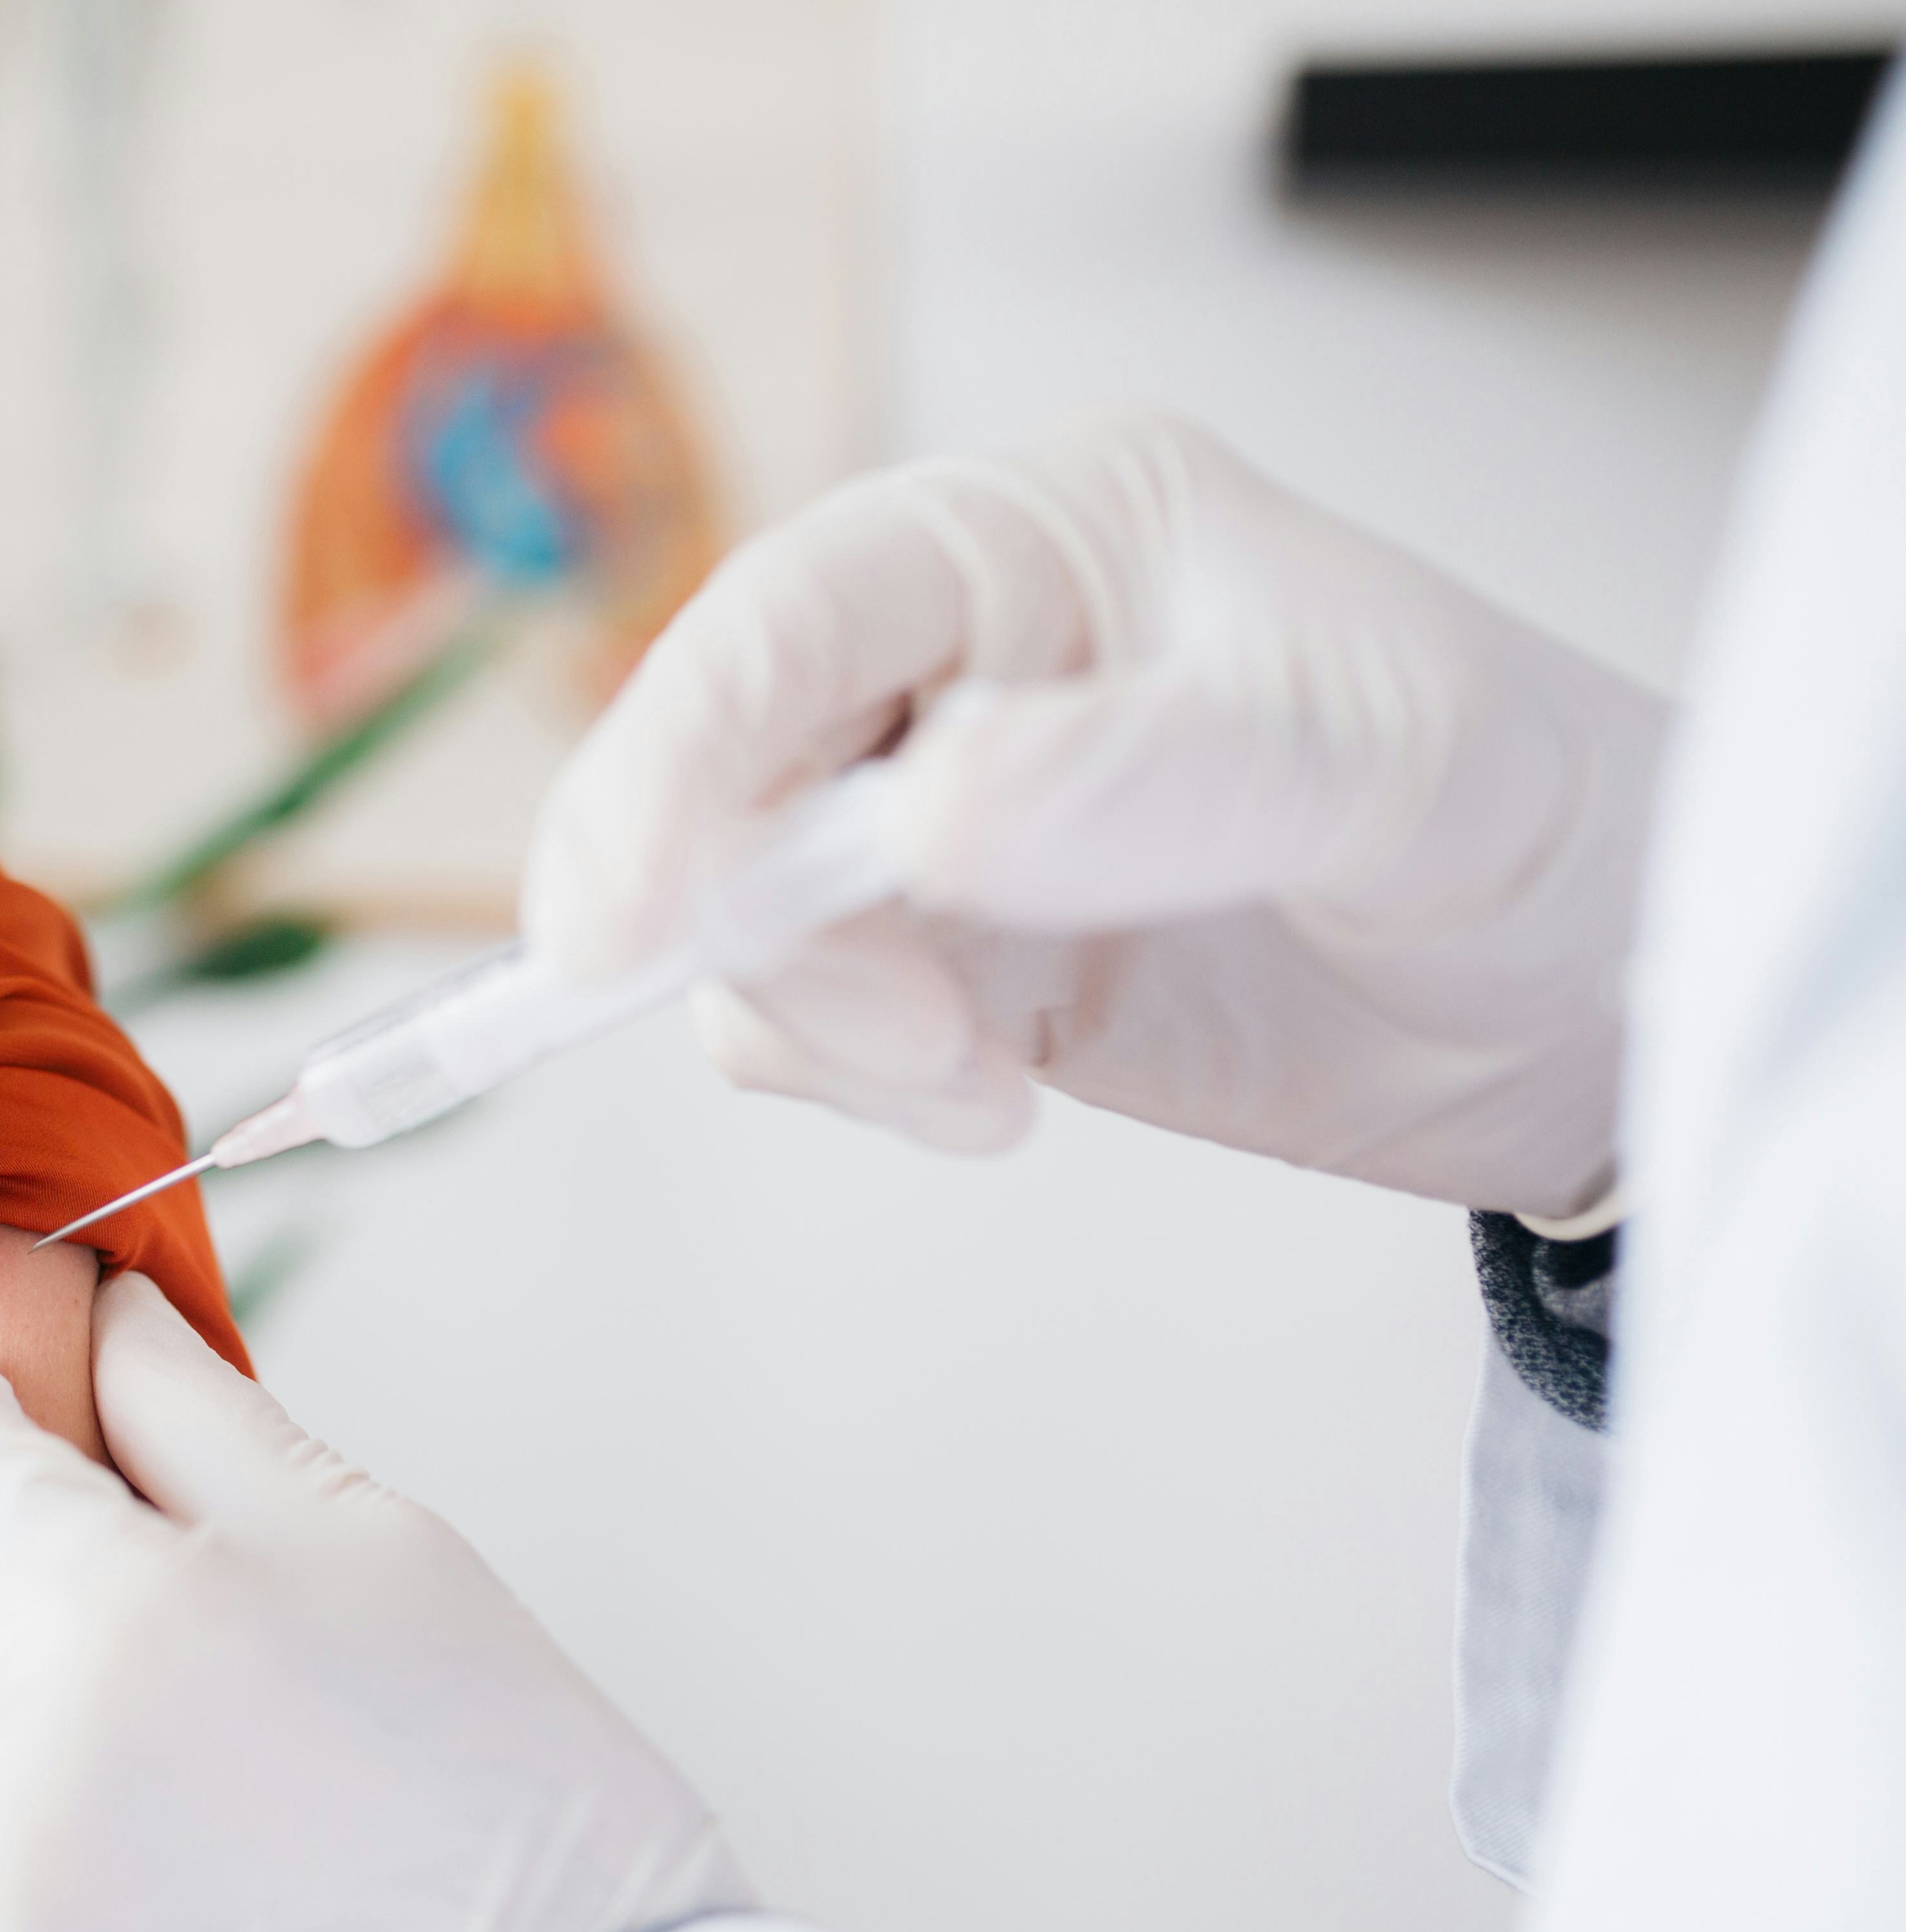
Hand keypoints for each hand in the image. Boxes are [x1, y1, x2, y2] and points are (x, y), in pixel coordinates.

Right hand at [525, 413, 1669, 1220]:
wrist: (1598, 1008)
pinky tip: (994, 1101)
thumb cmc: (1533, 819)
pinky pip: (797, 1016)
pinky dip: (857, 1080)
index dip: (674, 758)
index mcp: (1042, 538)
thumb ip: (1157, 772)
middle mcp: (960, 662)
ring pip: (734, 911)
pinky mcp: (948, 960)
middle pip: (716, 766)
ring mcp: (939, 819)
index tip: (624, 924)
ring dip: (819, 1022)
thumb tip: (926, 812)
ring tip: (982, 1084)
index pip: (788, 614)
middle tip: (895, 1040)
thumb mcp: (1384, 763)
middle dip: (743, 917)